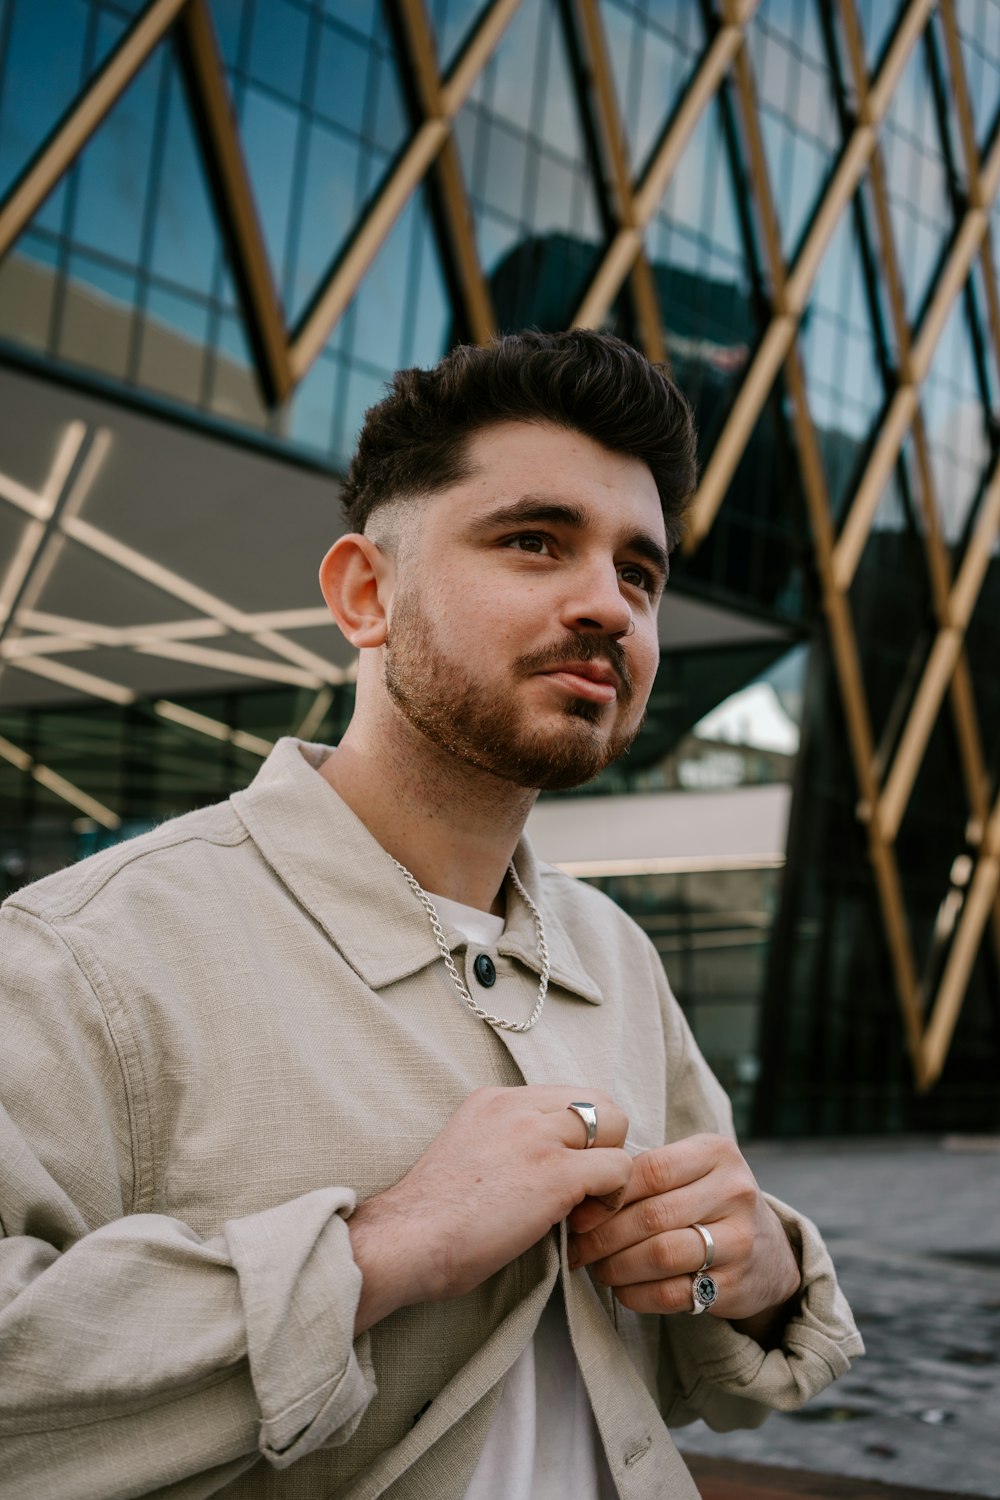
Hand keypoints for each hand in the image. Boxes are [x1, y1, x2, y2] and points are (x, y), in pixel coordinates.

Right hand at [349, 1086, 630, 1332]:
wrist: (408, 1239)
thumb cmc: (431, 1217)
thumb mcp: (469, 1151)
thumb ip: (507, 1142)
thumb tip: (545, 1165)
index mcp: (496, 1099)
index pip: (568, 1096)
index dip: (578, 1137)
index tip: (562, 1174)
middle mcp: (519, 1105)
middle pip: (599, 1101)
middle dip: (604, 1144)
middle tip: (583, 1189)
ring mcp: (538, 1134)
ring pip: (615, 1124)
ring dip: (610, 1169)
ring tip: (584, 1207)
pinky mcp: (556, 1171)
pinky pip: (618, 1168)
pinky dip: (612, 1198)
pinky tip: (581, 1224)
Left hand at [566, 1133, 800, 1329]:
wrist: (770, 1252)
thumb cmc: (709, 1202)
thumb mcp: (692, 1171)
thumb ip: (646, 1173)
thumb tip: (580, 1195)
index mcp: (717, 1152)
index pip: (651, 1169)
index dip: (608, 1194)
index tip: (579, 1213)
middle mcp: (734, 1191)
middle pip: (652, 1215)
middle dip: (604, 1236)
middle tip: (578, 1249)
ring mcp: (740, 1240)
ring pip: (661, 1255)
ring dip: (617, 1267)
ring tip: (598, 1269)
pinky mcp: (736, 1284)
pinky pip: (674, 1293)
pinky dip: (638, 1294)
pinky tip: (623, 1290)